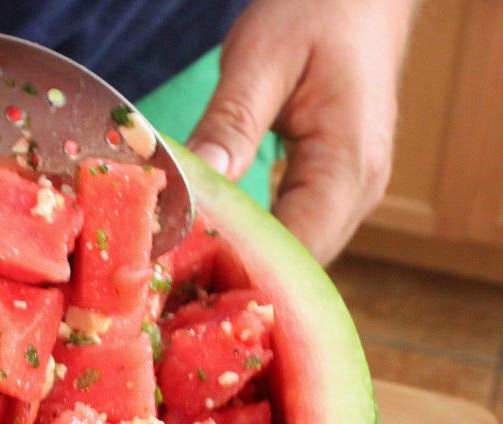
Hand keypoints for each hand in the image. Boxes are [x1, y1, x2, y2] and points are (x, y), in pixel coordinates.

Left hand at [187, 0, 417, 264]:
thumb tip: (196, 191)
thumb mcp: (262, 57)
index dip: (238, 278)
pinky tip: (210, 248)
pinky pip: (294, 236)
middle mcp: (359, 194)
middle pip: (297, 270)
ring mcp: (351, 196)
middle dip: (234, 284)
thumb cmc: (318, 11)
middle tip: (167, 291)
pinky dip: (253, 247)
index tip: (180, 287)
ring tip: (181, 279)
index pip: (295, 254)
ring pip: (296, 259)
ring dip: (242, 270)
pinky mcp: (334, 191)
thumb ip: (230, 124)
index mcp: (348, 166)